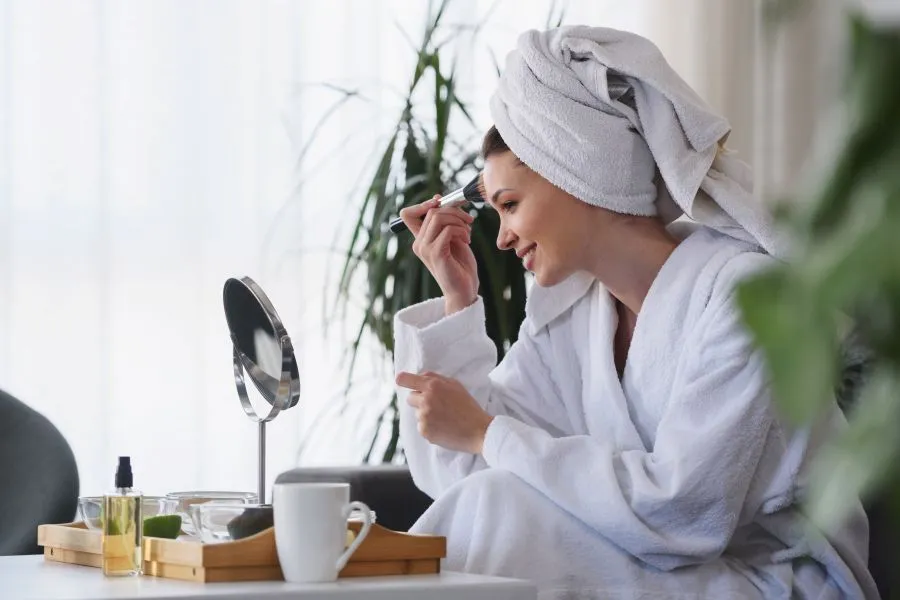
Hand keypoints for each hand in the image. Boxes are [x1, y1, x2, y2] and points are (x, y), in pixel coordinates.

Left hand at [396, 371, 492, 454]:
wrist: (479, 431)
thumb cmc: (469, 407)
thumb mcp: (455, 385)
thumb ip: (436, 379)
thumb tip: (419, 376)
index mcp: (434, 386)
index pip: (407, 380)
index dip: (403, 380)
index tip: (399, 380)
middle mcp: (426, 400)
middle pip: (410, 398)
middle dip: (419, 401)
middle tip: (436, 406)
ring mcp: (424, 416)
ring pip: (417, 414)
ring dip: (426, 416)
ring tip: (444, 419)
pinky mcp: (425, 431)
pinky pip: (421, 427)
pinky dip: (430, 428)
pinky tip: (443, 428)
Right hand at [399, 196, 477, 313]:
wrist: (464, 290)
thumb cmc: (460, 265)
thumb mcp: (452, 238)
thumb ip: (445, 221)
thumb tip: (438, 199)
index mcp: (420, 239)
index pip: (407, 214)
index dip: (424, 204)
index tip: (442, 205)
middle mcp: (419, 243)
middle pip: (431, 211)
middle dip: (454, 210)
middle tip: (468, 220)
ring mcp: (425, 249)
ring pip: (438, 217)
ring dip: (459, 220)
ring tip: (468, 232)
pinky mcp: (436, 254)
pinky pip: (448, 230)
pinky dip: (462, 231)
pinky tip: (467, 240)